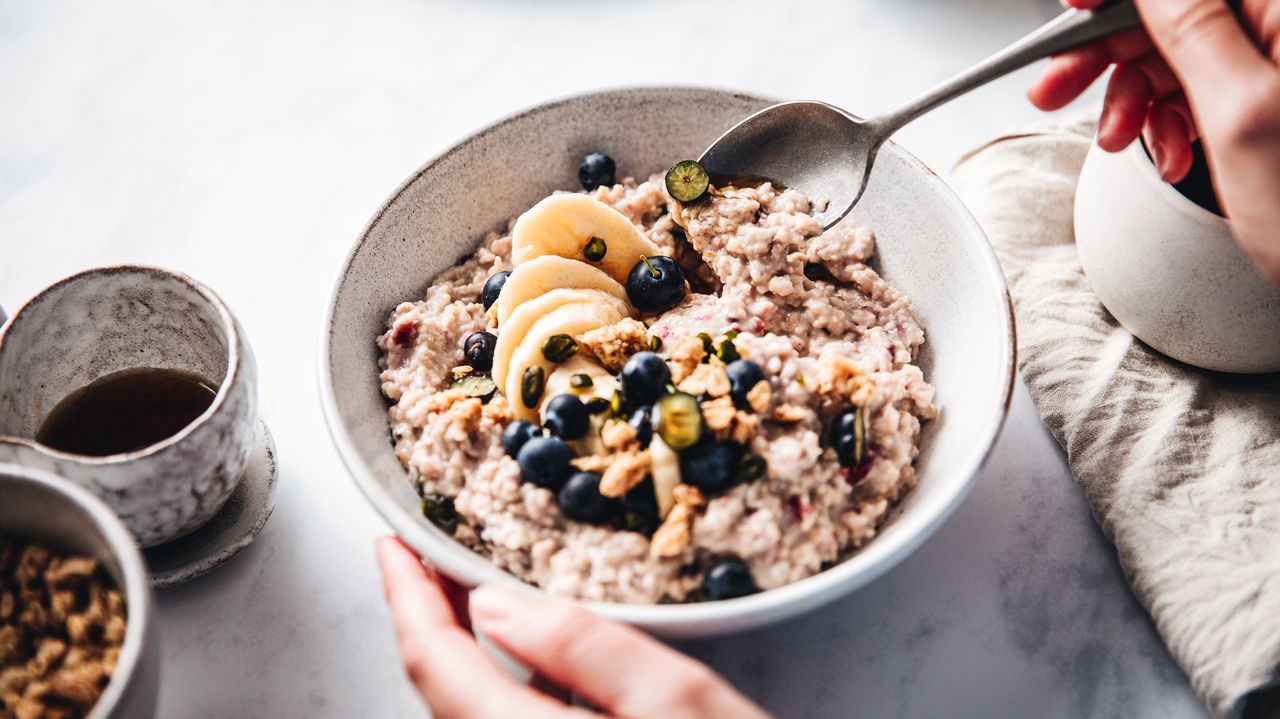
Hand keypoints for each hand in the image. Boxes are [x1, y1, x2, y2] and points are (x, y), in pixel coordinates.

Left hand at [375, 537, 771, 718]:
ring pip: (468, 708)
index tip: (393, 542)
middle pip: (441, 687)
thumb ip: (579, 647)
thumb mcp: (675, 698)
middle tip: (425, 552)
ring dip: (460, 646)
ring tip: (465, 586)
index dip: (405, 594)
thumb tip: (494, 604)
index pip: (433, 660)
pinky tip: (526, 652)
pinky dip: (499, 678)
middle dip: (428, 613)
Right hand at [1028, 0, 1279, 285]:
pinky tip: (1170, 154)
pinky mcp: (1272, 99)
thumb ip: (1191, 26)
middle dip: (1111, 51)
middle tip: (1054, 88)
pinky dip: (1170, 121)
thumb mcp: (1240, 113)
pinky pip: (1202, 88)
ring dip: (1136, 98)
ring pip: (1180, 52)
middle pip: (1176, 11)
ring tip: (1119, 143)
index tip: (1067, 8)